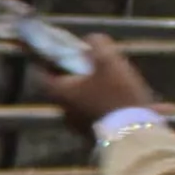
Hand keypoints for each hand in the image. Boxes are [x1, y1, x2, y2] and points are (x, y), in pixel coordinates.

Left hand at [38, 36, 158, 131]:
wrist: (133, 135)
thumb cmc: (116, 96)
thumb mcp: (109, 63)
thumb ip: (98, 46)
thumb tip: (92, 39)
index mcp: (60, 93)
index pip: (41, 73)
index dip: (44, 59)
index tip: (53, 49)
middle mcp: (63, 110)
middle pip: (61, 86)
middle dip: (72, 72)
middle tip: (86, 61)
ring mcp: (76, 125)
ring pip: (77, 100)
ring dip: (87, 88)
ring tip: (106, 77)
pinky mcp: (92, 134)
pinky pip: (90, 112)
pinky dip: (97, 102)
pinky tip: (115, 96)